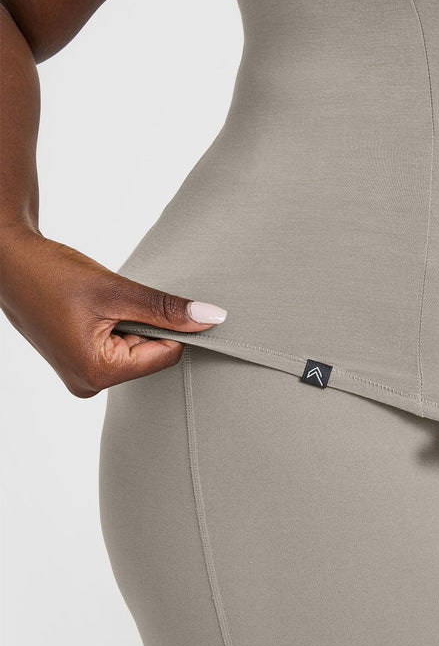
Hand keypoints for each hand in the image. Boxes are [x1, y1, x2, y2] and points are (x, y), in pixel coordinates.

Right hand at [0, 226, 227, 397]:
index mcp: (97, 373)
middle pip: (150, 355)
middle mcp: (89, 383)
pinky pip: (117, 346)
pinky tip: (97, 308)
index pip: (165, 355)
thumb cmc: (52, 274)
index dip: (172, 326)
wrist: (9, 261)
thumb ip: (165, 308)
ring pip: (135, 348)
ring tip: (103, 303)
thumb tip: (211, 318)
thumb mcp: (116, 290)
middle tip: (120, 299)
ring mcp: (81, 375)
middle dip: (147, 324)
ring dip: (131, 322)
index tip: (158, 300)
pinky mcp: (78, 361)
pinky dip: (118, 324)